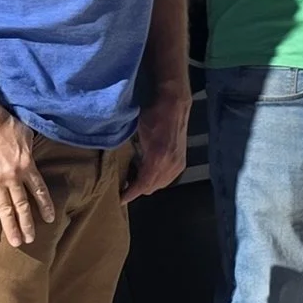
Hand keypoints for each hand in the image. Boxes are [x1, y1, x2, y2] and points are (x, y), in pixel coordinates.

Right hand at [0, 107, 54, 246]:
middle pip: (23, 205)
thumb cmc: (3, 122)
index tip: (49, 218)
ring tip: (17, 242)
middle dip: (28, 224)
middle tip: (31, 239)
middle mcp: (13, 177)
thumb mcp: (26, 133)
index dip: (45, 205)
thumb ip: (30, 149)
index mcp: (27, 165)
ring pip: (5, 209)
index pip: (39, 190)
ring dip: (12, 227)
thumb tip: (34, 155)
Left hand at [124, 89, 189, 204]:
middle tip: (123, 183)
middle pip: (152, 187)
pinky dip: (157, 177)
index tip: (120, 199)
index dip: (130, 193)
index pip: (143, 185)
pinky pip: (168, 177)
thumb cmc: (152, 114)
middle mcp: (170, 165)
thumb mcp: (137, 134)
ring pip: (160, 184)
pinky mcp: (182, 161)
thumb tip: (122, 168)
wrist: (175, 103)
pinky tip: (148, 168)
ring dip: (148, 182)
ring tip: (134, 175)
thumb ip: (133, 154)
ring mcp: (178, 164)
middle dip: (137, 188)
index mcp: (158, 159)